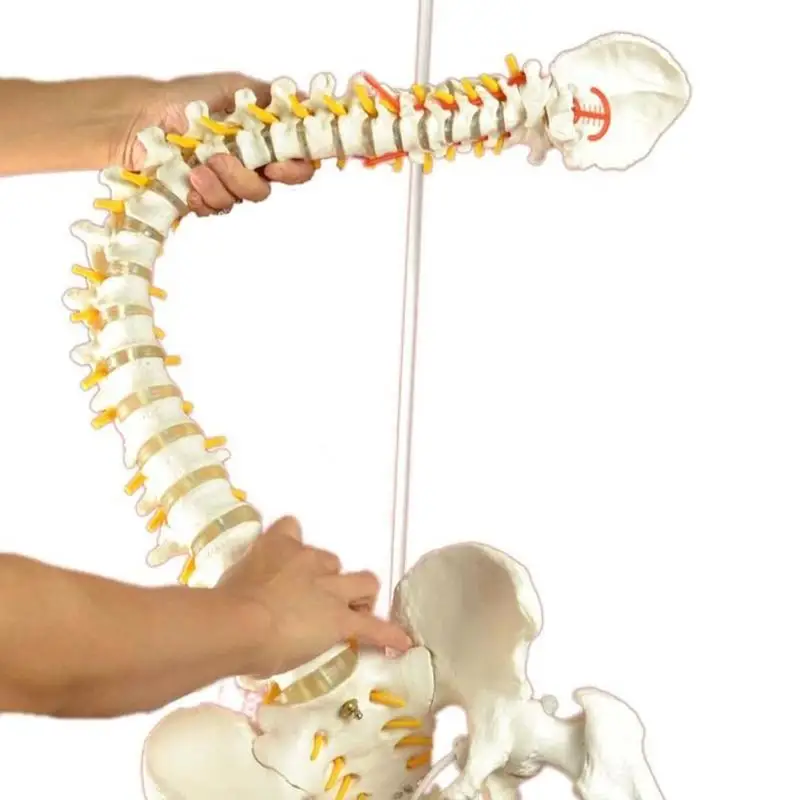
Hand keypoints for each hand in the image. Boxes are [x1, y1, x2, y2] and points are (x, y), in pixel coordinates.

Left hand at [112, 72, 314, 215]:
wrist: (139, 120)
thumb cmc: (182, 99)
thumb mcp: (233, 87)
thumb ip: (271, 98)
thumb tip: (309, 103)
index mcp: (260, 140)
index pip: (295, 163)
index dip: (294, 169)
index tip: (276, 165)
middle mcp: (248, 165)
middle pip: (269, 188)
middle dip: (247, 178)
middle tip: (221, 160)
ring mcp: (225, 184)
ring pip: (242, 199)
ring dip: (221, 184)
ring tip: (196, 167)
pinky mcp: (202, 199)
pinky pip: (216, 209)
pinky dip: (204, 197)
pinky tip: (189, 183)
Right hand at [217, 516, 412, 677]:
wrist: (237, 625)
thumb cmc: (221, 608)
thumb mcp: (230, 586)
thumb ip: (244, 588)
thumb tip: (238, 609)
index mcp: (275, 547)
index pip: (291, 529)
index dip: (294, 547)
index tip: (288, 564)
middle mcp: (308, 560)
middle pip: (330, 560)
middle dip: (328, 578)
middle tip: (314, 602)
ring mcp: (328, 589)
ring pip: (362, 581)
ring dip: (361, 595)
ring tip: (357, 611)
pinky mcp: (340, 619)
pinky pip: (372, 626)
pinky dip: (388, 634)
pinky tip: (401, 643)